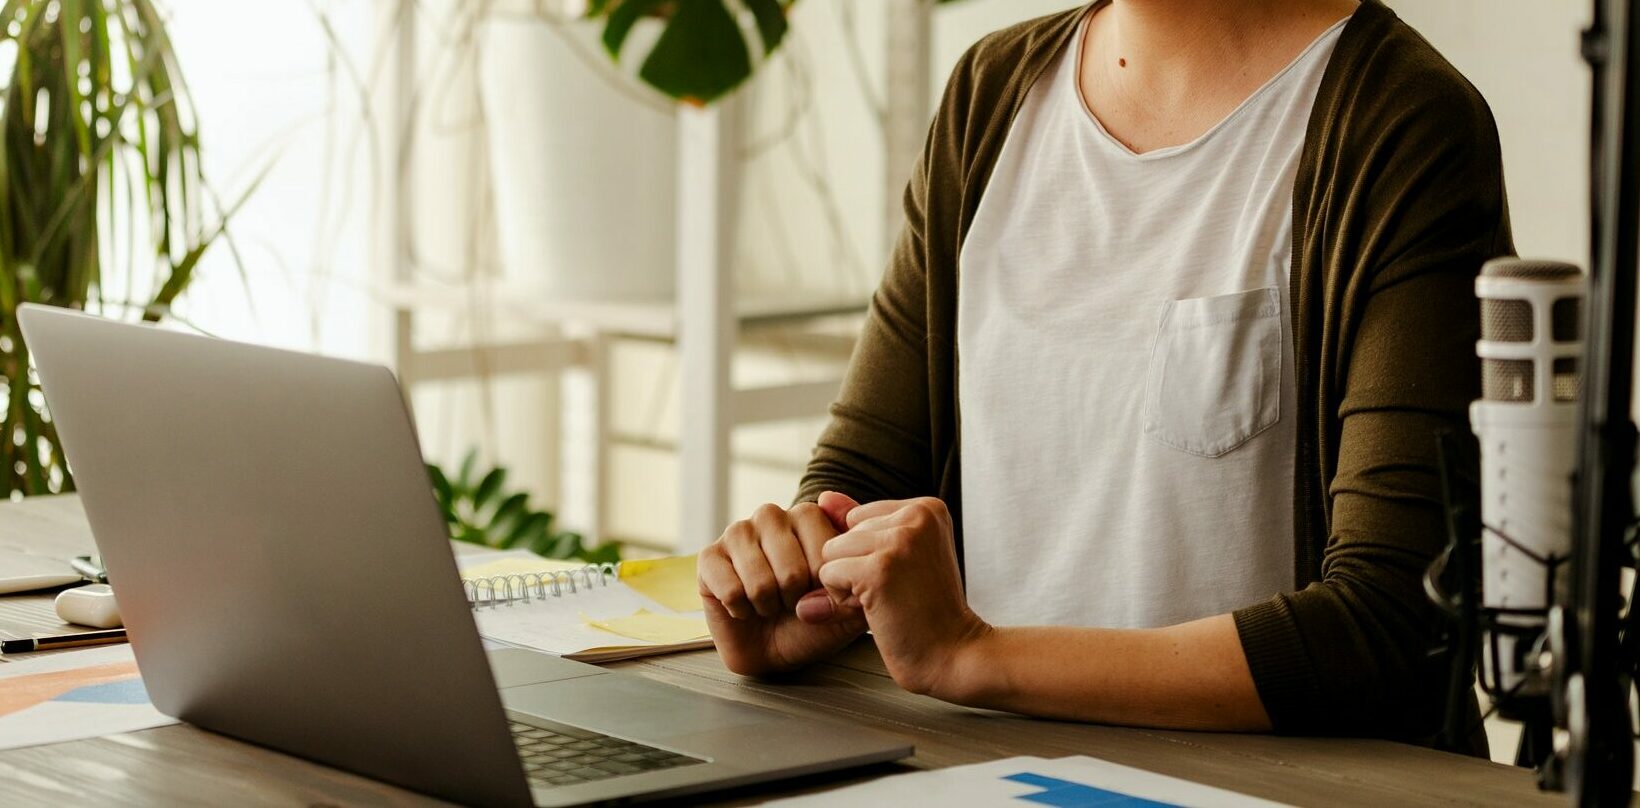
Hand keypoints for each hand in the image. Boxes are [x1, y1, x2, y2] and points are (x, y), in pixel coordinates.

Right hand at [698, 494, 867, 674]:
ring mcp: (737, 534)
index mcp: (807, 516)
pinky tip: (744, 607)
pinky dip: (742, 611)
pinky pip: (731, 590)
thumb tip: (830, 498)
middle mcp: (771, 517)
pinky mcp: (709, 558)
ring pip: (760, 582)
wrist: (777, 652)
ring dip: (769, 606)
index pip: (824, 543)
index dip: (825, 581)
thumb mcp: (851, 600)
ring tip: (769, 604)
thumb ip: (854, 554)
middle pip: (792, 567)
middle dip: (796, 599)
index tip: (822, 591)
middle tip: (792, 601)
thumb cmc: (813, 621)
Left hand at [818, 496, 992, 699]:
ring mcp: (900, 540)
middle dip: (857, 568)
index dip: (869, 555)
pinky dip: (842, 599)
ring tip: (888, 601)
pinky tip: (877, 610)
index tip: (904, 578)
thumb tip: (824, 498)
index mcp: (927, 508)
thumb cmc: (927, 610)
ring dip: (848, 584)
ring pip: (831, 551)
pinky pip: (828, 574)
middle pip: (844, 533)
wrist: (954, 655)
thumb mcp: (899, 556)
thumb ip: (862, 525)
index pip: (858, 518)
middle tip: (898, 594)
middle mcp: (917, 515)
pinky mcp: (879, 568)